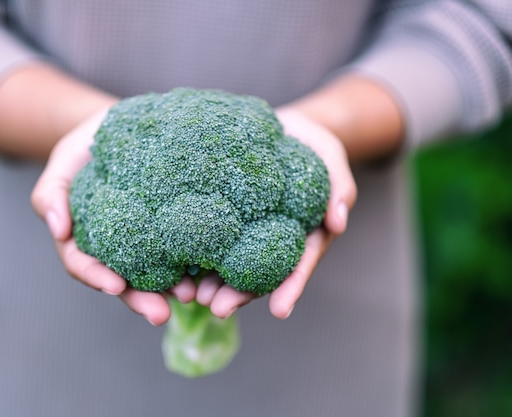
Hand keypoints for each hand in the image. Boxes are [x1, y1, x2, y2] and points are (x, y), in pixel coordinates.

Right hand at [30, 108, 193, 325]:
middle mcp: (114, 247)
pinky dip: (192, 263)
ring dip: (170, 290)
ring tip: (191, 297)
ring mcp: (142, 241)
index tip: (115, 286)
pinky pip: (179, 248)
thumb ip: (51, 195)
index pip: (84, 264)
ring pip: (154, 272)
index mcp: (83, 239)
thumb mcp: (61, 164)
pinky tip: (208, 271)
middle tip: (160, 314)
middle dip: (140, 300)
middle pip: (123, 280)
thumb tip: (59, 230)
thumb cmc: (84, 148)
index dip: (97, 277)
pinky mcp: (168, 228)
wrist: (119, 129)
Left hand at [197, 106, 356, 318]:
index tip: (280, 311)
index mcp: (301, 234)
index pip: (298, 264)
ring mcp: (247, 227)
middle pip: (258, 272)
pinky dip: (195, 248)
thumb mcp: (332, 160)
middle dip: (240, 294)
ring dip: (213, 282)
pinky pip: (211, 232)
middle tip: (218, 309)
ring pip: (230, 260)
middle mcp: (272, 238)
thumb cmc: (314, 147)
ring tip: (194, 297)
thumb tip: (338, 221)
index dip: (290, 288)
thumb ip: (338, 188)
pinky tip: (177, 261)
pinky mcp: (226, 211)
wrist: (285, 128)